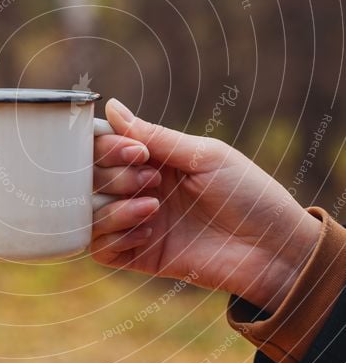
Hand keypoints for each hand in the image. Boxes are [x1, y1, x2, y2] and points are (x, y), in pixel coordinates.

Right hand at [92, 99, 321, 311]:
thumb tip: (112, 106)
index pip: (102, 145)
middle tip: (152, 180)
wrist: (273, 248)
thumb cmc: (248, 195)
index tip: (136, 152)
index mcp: (154, 159)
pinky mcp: (140, 256)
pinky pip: (101, 249)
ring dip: (113, 207)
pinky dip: (115, 237)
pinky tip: (148, 233)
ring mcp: (137, 223)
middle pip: (89, 177)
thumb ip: (154, 136)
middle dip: (113, 175)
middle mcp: (139, 188)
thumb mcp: (204, 156)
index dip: (106, 146)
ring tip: (153, 208)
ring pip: (89, 213)